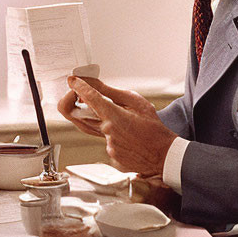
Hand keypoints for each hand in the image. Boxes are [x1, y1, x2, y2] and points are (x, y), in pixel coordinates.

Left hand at [59, 76, 175, 177]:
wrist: (165, 155)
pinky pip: (104, 140)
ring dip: (96, 119)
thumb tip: (94, 83)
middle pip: (77, 116)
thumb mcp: (136, 102)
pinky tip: (127, 134)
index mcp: (113, 116)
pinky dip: (111, 133)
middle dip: (72, 104)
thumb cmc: (154, 127)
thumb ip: (112, 92)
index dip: (78, 87)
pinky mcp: (111, 154)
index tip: (72, 80)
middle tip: (77, 96)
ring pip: (92, 128)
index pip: (89, 98)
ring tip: (115, 117)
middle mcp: (106, 131)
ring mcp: (108, 145)